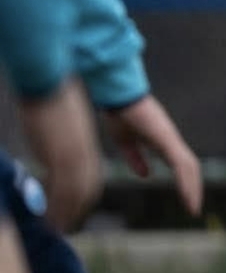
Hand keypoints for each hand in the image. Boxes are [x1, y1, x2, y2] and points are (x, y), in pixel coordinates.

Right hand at [18, 79, 102, 232]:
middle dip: (75, 208)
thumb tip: (50, 159)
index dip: (81, 196)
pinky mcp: (64, 156)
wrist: (49, 84)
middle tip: (65, 224)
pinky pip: (63, 190)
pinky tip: (49, 217)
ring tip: (54, 227)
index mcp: (84, 146)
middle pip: (86, 189)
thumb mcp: (59, 129)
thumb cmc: (49, 100)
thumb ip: (57, 147)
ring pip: (75, 193)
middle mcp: (84, 153)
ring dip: (65, 212)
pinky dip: (58, 207)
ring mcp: (75, 156)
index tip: (73, 209)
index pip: (89, 178)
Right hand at [103, 95, 202, 217]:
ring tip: (193, 208)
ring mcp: (170, 139)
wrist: (117, 97)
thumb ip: (135, 159)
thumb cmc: (120, 115)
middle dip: (193, 188)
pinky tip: (187, 194)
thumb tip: (145, 174)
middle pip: (189, 167)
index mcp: (163, 142)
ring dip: (192, 188)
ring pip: (188, 167)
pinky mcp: (166, 139)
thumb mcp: (126, 143)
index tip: (186, 198)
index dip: (185, 181)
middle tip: (193, 208)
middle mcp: (171, 141)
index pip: (180, 165)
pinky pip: (180, 163)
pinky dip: (185, 180)